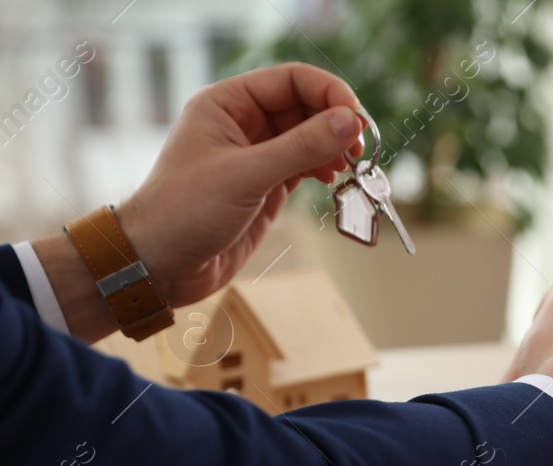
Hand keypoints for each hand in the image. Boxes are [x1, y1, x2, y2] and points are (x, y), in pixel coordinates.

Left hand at [117, 63, 364, 307]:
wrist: (160, 264)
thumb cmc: (185, 212)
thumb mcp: (248, 175)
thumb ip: (302, 147)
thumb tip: (351, 122)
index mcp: (227, 105)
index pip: (290, 81)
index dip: (328, 93)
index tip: (357, 119)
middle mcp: (242, 124)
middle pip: (304, 107)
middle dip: (335, 123)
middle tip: (360, 148)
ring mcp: (256, 156)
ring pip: (309, 138)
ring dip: (334, 148)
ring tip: (350, 167)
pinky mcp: (266, 185)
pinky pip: (305, 165)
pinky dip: (325, 169)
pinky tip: (335, 179)